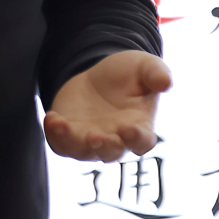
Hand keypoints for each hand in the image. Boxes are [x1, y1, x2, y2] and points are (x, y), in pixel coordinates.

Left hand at [43, 51, 169, 162]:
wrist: (99, 76)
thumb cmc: (129, 75)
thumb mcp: (144, 66)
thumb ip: (156, 73)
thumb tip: (166, 82)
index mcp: (139, 126)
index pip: (142, 141)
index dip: (137, 138)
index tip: (130, 129)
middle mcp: (115, 139)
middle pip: (111, 152)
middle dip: (103, 146)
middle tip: (95, 136)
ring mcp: (90, 140)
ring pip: (82, 151)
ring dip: (73, 142)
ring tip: (63, 125)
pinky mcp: (70, 135)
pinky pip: (61, 143)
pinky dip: (55, 135)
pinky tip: (51, 117)